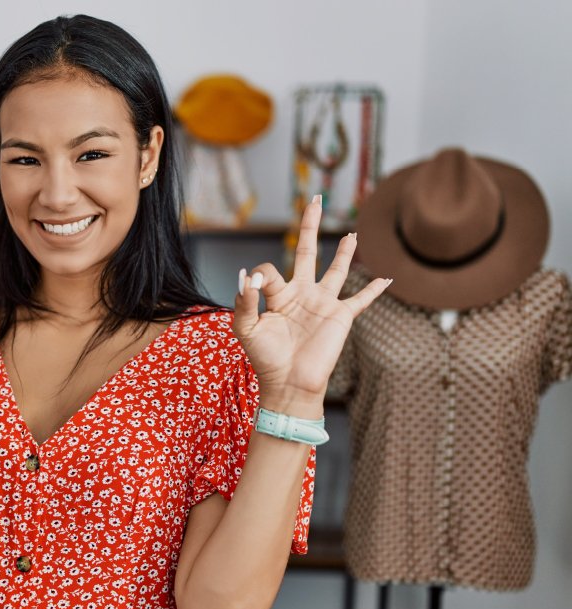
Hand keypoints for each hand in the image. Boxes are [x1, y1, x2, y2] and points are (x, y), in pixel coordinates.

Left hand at [233, 195, 390, 414]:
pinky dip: (375, 290)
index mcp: (277, 294)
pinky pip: (361, 300)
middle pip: (307, 251)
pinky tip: (387, 278)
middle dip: (310, 226)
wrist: (288, 384)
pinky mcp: (341, 317)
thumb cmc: (264, 358)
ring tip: (351, 233)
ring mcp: (323, 303)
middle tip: (315, 200)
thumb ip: (245, 300)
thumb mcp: (246, 328)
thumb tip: (246, 274)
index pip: (268, 271)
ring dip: (344, 252)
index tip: (254, 289)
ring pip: (337, 270)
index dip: (259, 277)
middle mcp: (302, 293)